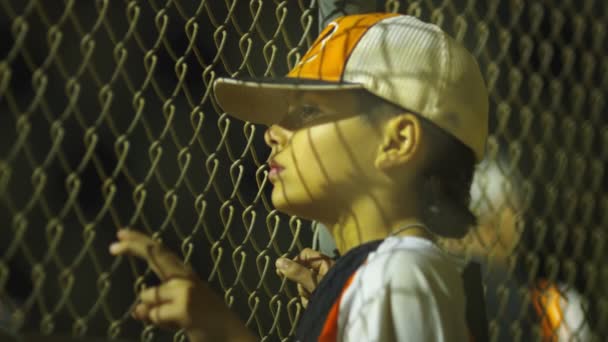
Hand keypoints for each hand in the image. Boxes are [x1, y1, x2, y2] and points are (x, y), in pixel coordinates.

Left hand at [109, 229, 254, 341]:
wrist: (231, 336)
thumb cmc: (207, 325)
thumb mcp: (178, 313)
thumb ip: (159, 306)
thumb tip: (137, 309)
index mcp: (187, 277)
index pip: (162, 254)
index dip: (141, 243)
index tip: (120, 235)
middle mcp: (187, 279)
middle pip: (157, 254)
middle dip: (135, 246)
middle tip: (113, 245)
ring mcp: (186, 291)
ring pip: (149, 296)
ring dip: (155, 313)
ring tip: (179, 321)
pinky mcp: (184, 307)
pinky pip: (155, 314)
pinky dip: (161, 323)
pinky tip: (180, 325)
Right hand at [275, 248, 334, 307]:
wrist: (349, 312)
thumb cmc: (334, 293)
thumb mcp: (314, 282)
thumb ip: (297, 272)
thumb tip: (278, 261)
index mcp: (325, 263)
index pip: (304, 255)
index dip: (294, 262)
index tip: (282, 271)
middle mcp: (324, 271)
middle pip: (302, 272)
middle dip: (302, 284)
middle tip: (308, 290)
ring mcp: (323, 284)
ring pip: (304, 286)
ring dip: (306, 294)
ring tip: (315, 300)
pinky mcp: (322, 296)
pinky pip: (309, 296)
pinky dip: (310, 301)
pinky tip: (316, 306)